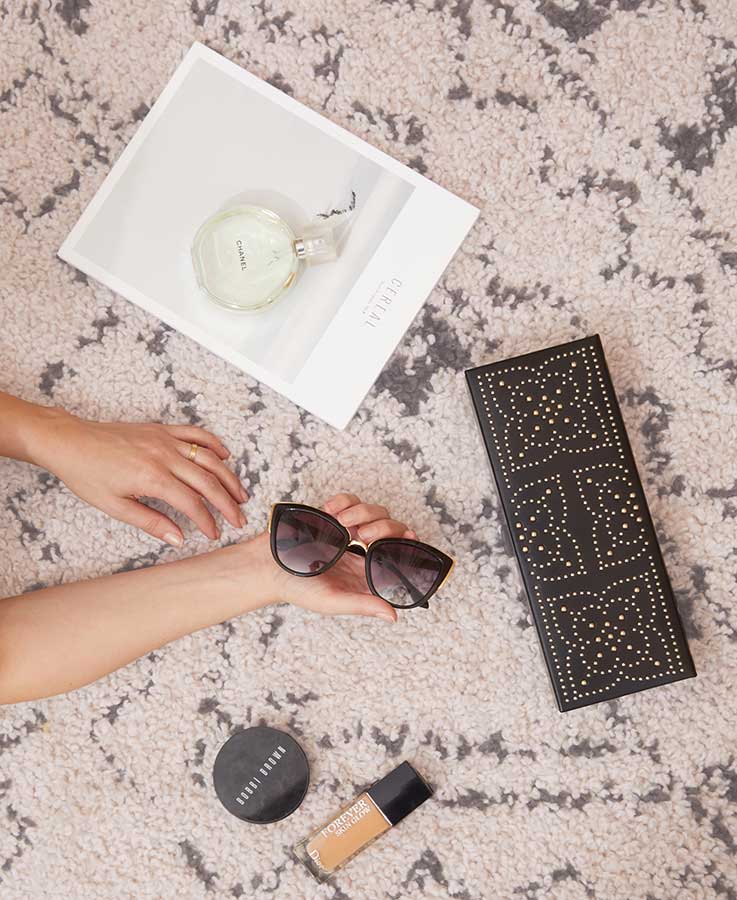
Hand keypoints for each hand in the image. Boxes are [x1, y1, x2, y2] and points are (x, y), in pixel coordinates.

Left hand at [33, 412, 247, 545]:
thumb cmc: (86, 473)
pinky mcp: (162, 429)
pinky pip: (196, 434)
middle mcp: (163, 455)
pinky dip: (214, 444)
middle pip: (207, 481)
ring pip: (209, 458)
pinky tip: (225, 456)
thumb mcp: (114, 506)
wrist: (70, 441)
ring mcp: (165, 439)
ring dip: (228, 477)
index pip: (191, 503)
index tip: (214, 533)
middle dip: (227, 503)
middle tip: (238, 519)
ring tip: (240, 494)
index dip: (207, 521)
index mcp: (151, 477)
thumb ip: (150, 522)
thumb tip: (177, 538)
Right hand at [264, 493, 417, 622]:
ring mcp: (349, 531)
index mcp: (367, 573)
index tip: (408, 538)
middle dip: (385, 528)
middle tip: (365, 537)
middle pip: (393, 530)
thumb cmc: (296, 589)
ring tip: (343, 522)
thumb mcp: (331, 601)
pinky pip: (350, 500)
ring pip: (376, 511)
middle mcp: (363, 552)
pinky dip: (345, 500)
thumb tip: (393, 615)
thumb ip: (362, 605)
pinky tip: (332, 510)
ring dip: (365, 512)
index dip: (409, 545)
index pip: (400, 557)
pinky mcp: (333, 515)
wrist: (265, 566)